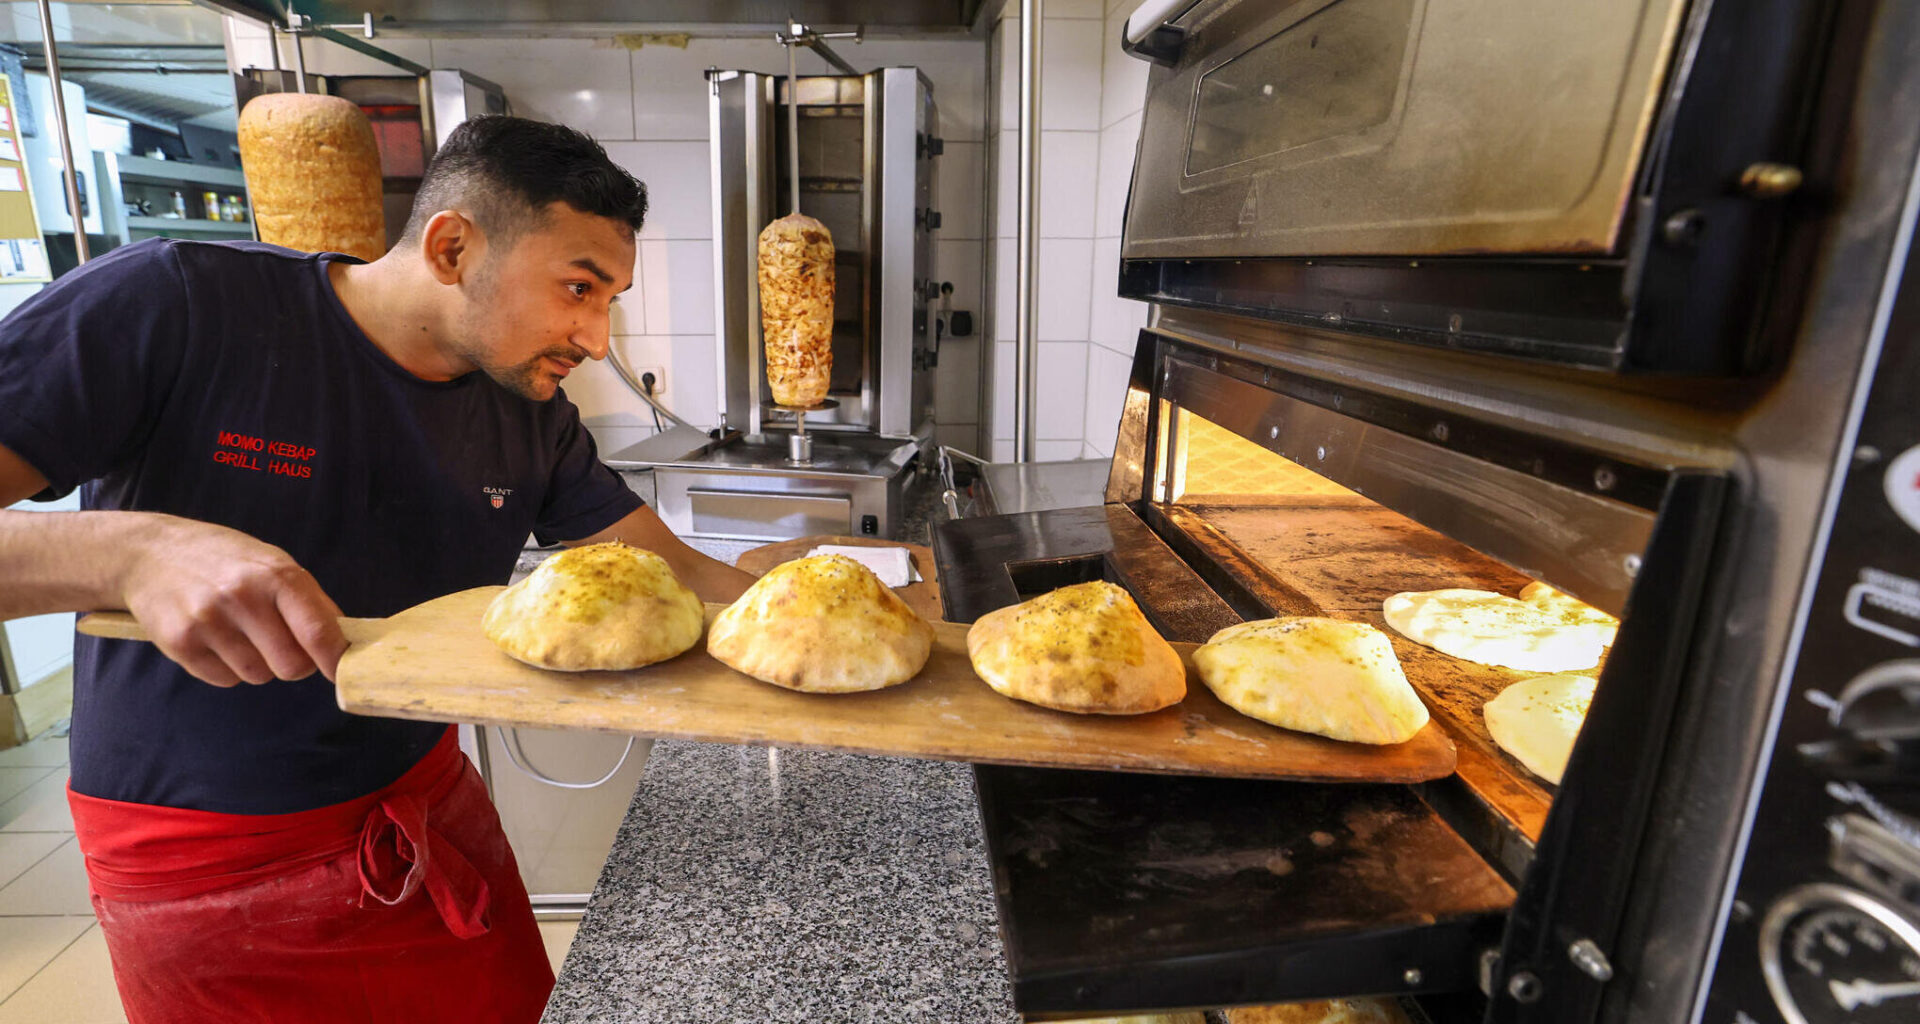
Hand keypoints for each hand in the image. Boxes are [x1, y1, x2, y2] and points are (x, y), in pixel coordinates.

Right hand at [117, 516, 346, 686]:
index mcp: (276, 575)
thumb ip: (310, 602)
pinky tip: (214, 638)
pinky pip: (225, 680)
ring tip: (239, 632)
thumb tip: (344, 642)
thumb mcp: (272, 563)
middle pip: (291, 666)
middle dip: (293, 663)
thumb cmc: (224, 560)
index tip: (342, 672)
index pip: (317, 631)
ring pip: (258, 676)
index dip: (335, 659)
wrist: (150, 553)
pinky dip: (226, 668)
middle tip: (279, 644)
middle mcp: (242, 596)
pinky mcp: (180, 643)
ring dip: (257, 664)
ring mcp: (208, 621)